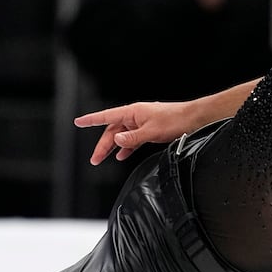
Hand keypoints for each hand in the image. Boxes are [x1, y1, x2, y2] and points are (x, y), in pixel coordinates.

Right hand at [74, 101, 198, 164]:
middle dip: (102, 145)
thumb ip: (132, 138)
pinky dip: (126, 147)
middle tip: (95, 159)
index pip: (106, 116)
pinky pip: (132, 139)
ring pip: (121, 136)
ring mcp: (141, 123)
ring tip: (103, 159)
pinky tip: (122, 155)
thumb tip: (117, 142)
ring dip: (113, 148)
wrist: (193, 119)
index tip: (78, 122)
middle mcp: (135, 116)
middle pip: (112, 131)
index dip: (91, 120)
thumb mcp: (151, 131)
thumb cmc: (175, 120)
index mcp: (132, 112)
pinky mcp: (148, 130)